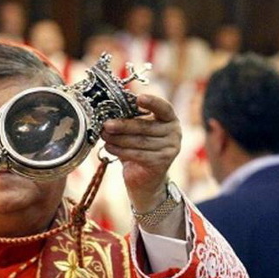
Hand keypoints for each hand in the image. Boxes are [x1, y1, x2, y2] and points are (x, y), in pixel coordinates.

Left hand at [100, 93, 180, 213]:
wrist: (145, 179)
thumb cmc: (139, 149)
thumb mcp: (137, 132)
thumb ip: (130, 120)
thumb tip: (108, 112)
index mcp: (170, 119)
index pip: (163, 107)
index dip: (151, 102)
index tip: (138, 98)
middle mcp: (175, 132)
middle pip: (145, 126)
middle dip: (123, 125)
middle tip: (106, 124)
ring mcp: (170, 148)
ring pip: (139, 141)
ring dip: (118, 138)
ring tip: (104, 136)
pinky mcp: (162, 163)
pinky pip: (137, 154)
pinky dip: (120, 150)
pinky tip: (109, 147)